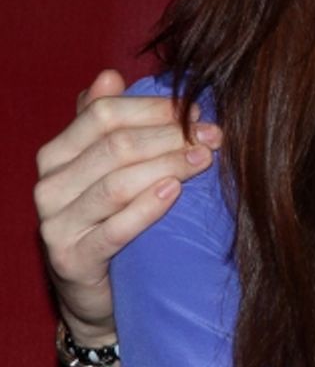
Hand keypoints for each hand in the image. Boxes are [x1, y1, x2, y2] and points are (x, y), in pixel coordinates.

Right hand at [35, 70, 222, 344]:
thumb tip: (110, 74)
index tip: (198, 110)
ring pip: (117, 184)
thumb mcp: (109, 168)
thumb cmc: (111, 218)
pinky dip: (147, 207)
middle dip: (170, 136)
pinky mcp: (72, 260)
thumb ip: (106, 123)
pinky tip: (175, 192)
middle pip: (115, 147)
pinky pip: (114, 228)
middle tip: (214, 136)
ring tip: (204, 159)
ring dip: (167, 166)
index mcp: (56, 154)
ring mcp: (56, 225)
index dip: (154, 109)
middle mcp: (49, 186)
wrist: (99, 292)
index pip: (103, 115)